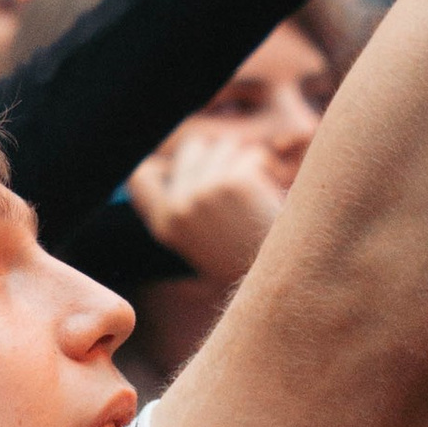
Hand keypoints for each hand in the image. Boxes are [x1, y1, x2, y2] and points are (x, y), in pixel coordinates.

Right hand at [127, 121, 288, 288]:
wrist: (287, 280)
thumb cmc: (248, 269)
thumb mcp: (199, 259)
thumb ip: (179, 226)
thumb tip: (156, 181)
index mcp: (165, 226)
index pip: (140, 175)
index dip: (163, 166)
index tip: (191, 174)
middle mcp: (178, 207)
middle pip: (191, 148)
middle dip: (214, 158)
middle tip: (238, 185)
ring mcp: (205, 192)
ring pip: (224, 146)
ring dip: (243, 162)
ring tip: (256, 195)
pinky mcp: (235, 181)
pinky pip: (253, 155)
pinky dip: (267, 169)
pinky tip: (271, 195)